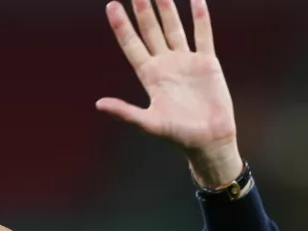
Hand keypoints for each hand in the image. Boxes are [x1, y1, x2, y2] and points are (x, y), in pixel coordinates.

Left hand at [97, 0, 241, 186]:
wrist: (209, 140)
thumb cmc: (178, 135)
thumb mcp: (149, 124)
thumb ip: (125, 112)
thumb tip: (99, 104)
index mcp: (149, 76)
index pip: (132, 44)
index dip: (122, 26)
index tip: (111, 5)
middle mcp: (165, 64)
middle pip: (151, 30)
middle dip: (143, 9)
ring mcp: (186, 61)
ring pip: (174, 28)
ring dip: (167, 8)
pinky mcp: (206, 62)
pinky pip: (203, 34)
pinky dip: (200, 17)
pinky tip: (196, 0)